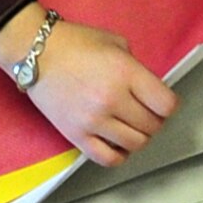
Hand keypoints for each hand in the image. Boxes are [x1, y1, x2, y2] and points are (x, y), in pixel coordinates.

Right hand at [0, 9, 178, 166]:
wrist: (35, 53)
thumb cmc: (74, 44)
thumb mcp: (115, 43)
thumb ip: (136, 68)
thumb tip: (149, 91)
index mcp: (126, 73)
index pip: (166, 105)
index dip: (168, 106)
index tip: (162, 104)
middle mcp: (112, 100)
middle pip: (152, 126)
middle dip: (154, 121)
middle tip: (145, 113)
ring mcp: (94, 121)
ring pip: (135, 145)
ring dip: (138, 137)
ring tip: (130, 127)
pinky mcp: (77, 136)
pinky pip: (108, 159)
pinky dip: (119, 155)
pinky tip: (117, 144)